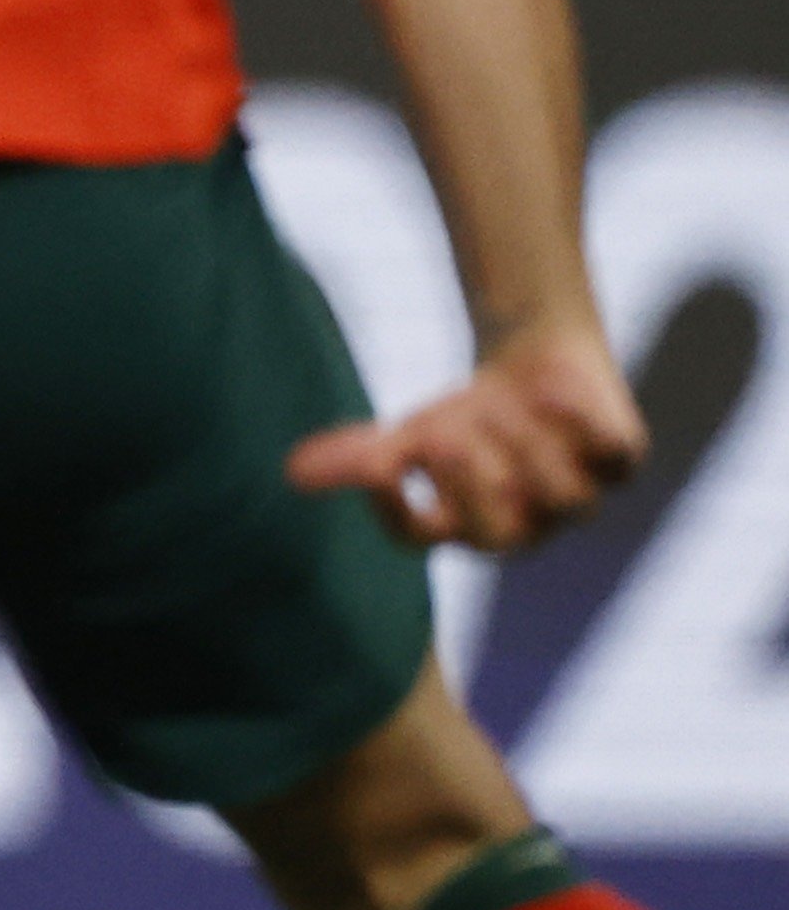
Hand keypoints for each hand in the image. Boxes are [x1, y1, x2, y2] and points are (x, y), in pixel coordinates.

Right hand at [286, 316, 643, 554]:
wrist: (542, 372)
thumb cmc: (471, 418)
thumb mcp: (412, 433)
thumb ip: (358, 457)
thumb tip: (291, 472)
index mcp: (462, 525)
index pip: (421, 537)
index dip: (396, 509)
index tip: (380, 464)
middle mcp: (523, 524)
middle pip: (499, 533)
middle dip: (469, 483)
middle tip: (442, 433)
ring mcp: (576, 497)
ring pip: (567, 501)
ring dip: (526, 448)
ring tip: (498, 401)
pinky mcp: (619, 459)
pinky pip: (617, 458)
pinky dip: (584, 426)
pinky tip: (552, 387)